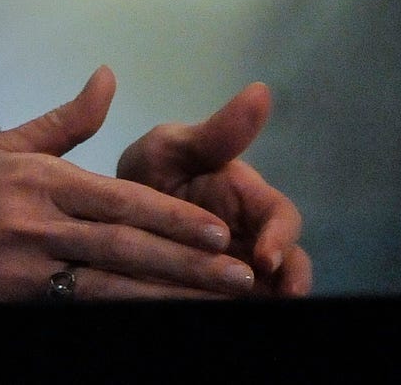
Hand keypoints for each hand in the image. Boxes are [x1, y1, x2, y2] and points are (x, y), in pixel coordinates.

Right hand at [0, 67, 260, 303]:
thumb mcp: (1, 146)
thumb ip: (65, 120)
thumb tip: (109, 78)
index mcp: (38, 181)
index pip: (121, 201)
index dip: (173, 219)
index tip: (218, 231)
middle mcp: (36, 225)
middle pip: (126, 248)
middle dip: (187, 264)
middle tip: (237, 273)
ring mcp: (25, 270)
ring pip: (110, 287)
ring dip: (166, 296)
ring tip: (214, 303)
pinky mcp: (12, 302)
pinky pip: (78, 311)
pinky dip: (119, 315)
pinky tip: (153, 319)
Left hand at [116, 82, 312, 295]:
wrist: (109, 211)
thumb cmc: (150, 170)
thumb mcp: (173, 147)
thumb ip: (217, 132)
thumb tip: (261, 90)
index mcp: (248, 198)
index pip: (281, 218)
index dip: (282, 237)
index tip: (268, 257)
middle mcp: (250, 237)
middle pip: (287, 263)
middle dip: (291, 280)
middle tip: (283, 298)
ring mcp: (236, 268)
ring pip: (264, 289)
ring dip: (264, 299)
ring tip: (250, 310)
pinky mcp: (213, 291)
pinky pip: (227, 302)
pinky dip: (227, 306)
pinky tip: (214, 310)